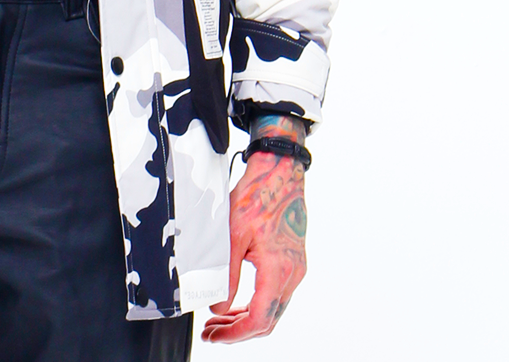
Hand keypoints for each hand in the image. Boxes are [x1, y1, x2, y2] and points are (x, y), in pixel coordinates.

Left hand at [202, 116, 307, 343]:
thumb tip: (218, 307)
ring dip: (247, 318)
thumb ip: (226, 274)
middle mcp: (293, 274)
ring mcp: (296, 268)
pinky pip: (276, 295)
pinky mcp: (293, 262)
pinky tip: (237, 303)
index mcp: (279, 269)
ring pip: (273, 310)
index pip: (260, 319)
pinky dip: (256, 304)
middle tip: (212, 332)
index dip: (235, 333)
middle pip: (268, 320)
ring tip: (219, 320)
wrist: (279, 172)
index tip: (215, 336)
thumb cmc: (257, 196)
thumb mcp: (233, 235)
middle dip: (238, 331)